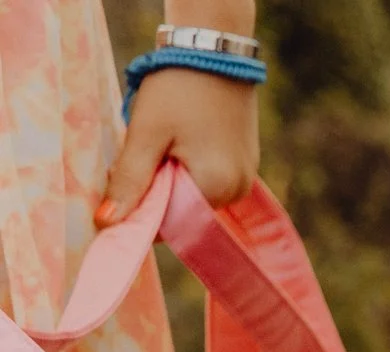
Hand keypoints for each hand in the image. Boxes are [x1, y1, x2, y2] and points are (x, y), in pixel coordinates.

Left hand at [100, 0, 260, 225]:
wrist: (213, 53)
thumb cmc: (177, 90)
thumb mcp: (146, 134)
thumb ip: (129, 181)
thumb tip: (108, 224)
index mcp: (215, 188)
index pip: (169, 222)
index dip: (141, 203)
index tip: (125, 173)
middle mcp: (237, 192)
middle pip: (183, 210)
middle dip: (157, 189)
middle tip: (143, 150)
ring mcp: (245, 180)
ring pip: (194, 196)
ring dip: (172, 178)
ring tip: (164, 142)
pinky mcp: (246, 167)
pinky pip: (209, 182)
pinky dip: (189, 169)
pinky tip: (181, 141)